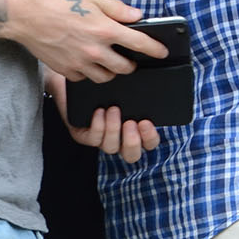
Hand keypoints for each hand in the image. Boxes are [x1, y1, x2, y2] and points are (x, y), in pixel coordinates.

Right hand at [3, 0, 167, 81]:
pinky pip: (85, 79)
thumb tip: (136, 15)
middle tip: (130, 56)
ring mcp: (79, 63)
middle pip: (125, 67)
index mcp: (104, 29)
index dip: (156, 50)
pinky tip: (88, 62)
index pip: (140, 44)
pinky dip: (90, 73)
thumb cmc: (54, 0)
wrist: (21, 14)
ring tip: (109, 60)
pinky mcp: (65, 70)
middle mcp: (94, 50)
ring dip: (112, 70)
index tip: (163, 52)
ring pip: (106, 77)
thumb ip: (116, 8)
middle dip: (132, 63)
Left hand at [46, 71, 160, 163]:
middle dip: (132, 142)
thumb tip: (156, 91)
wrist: (82, 82)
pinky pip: (93, 139)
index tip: (146, 122)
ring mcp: (102, 140)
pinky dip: (98, 126)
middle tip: (131, 123)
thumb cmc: (111, 85)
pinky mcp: (85, 137)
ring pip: (111, 147)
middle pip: (131, 155)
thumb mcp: (128, 90)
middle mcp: (120, 140)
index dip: (150, 137)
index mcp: (136, 131)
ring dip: (114, 129)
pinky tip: (99, 111)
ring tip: (113, 109)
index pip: (149, 143)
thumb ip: (142, 95)